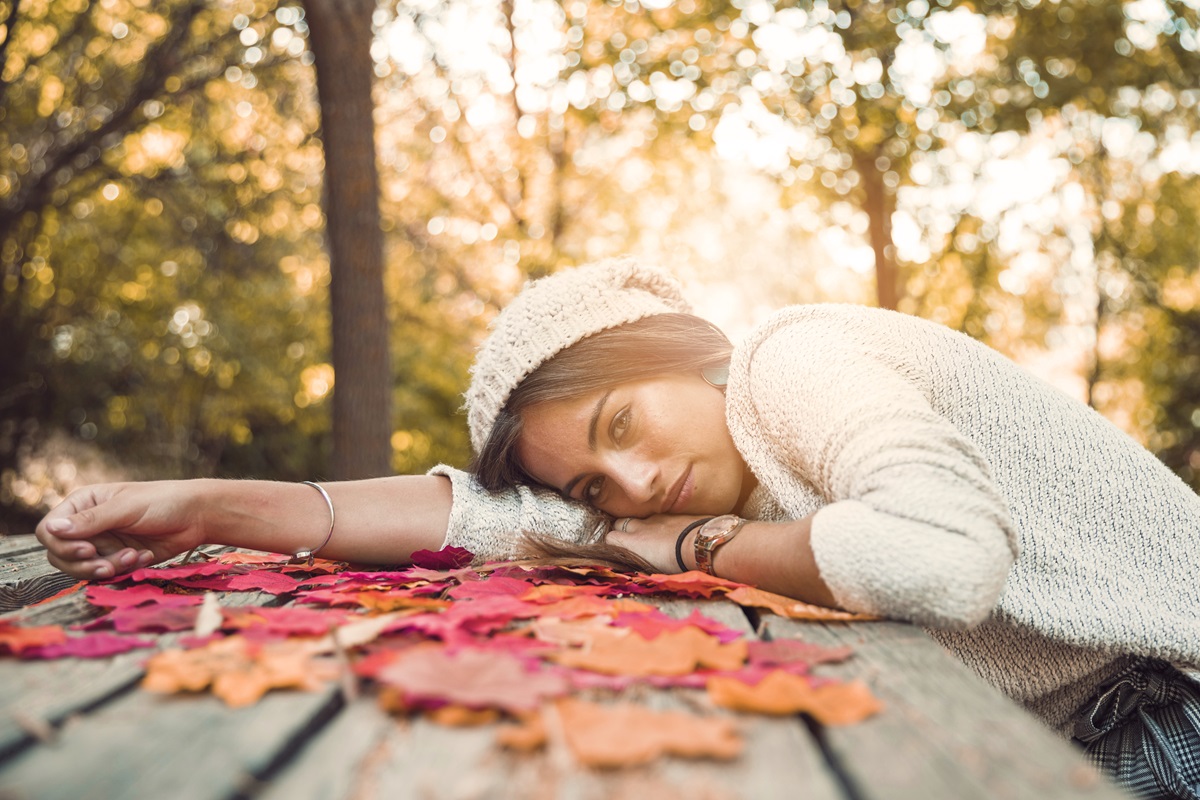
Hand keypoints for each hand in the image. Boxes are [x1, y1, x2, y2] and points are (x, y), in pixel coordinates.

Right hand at [36, 481, 209, 579]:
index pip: (50, 530)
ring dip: (106, 567)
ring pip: (83, 568)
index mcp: (83, 504)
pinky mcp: (117, 557)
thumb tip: (52, 529)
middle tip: (107, 565)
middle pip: (60, 555)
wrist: (197, 516)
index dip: (62, 545)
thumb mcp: (126, 508)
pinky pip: (107, 573)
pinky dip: (124, 569)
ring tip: (133, 557)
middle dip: (83, 564)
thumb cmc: (163, 502)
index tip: (87, 549)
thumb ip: (91, 521)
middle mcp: (88, 524)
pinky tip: (145, 556)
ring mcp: (102, 542)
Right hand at [605, 514, 708, 572]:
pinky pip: (659, 516)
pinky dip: (659, 524)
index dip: (613, 544)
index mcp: (634, 543)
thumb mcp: (654, 570)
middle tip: (632, 543)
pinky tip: (669, 532)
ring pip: (639, 518)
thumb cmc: (678, 563)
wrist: (702, 544)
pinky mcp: (672, 513)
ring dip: (641, 526)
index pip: (610, 538)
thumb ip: (640, 562)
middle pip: (620, 523)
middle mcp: (641, 527)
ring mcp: (657, 518)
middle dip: (622, 530)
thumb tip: (634, 563)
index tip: (618, 552)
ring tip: (651, 538)